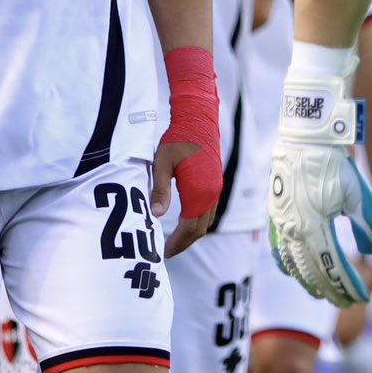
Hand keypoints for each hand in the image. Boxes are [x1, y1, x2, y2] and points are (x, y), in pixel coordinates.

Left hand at [152, 140, 216, 258]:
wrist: (199, 120)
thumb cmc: (178, 140)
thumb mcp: (162, 164)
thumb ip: (160, 190)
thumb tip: (156, 215)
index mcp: (199, 192)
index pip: (189, 227)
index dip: (178, 242)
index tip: (165, 252)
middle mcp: (211, 193)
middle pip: (200, 228)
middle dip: (185, 242)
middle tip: (169, 251)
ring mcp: (215, 188)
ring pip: (207, 220)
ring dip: (193, 233)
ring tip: (177, 241)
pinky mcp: (215, 182)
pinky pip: (209, 210)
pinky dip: (198, 221)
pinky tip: (186, 221)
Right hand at [267, 140, 371, 307]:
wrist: (303, 139)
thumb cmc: (333, 164)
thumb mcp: (357, 195)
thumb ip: (369, 225)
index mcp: (313, 227)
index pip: (331, 268)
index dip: (347, 286)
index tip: (361, 298)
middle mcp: (293, 231)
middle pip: (311, 273)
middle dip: (330, 290)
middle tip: (346, 301)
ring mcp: (280, 225)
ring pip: (292, 266)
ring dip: (309, 282)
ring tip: (324, 292)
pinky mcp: (275, 217)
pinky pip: (278, 251)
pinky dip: (289, 267)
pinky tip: (296, 272)